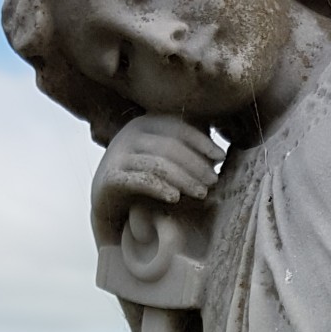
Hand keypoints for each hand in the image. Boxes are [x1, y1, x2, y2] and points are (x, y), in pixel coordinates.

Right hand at [91, 115, 222, 247]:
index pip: (178, 127)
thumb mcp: (164, 162)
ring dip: (184, 178)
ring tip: (201, 193)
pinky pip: (140, 180)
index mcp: (144, 124)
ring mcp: (116, 155)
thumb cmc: (144, 183)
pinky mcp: (109, 178)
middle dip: (196, 164)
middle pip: (170, 145)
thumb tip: (219, 154)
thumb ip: (185, 153)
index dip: (202, 141)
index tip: (221, 157)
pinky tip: (175, 199)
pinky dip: (161, 188)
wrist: (108, 207)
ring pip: (158, 163)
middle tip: (213, 181)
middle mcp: (128, 134)